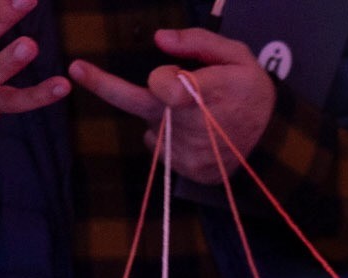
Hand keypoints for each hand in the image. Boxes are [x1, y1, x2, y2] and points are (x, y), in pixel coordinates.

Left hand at [71, 29, 276, 182]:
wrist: (271, 144)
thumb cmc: (252, 93)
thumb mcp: (238, 56)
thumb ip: (198, 42)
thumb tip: (158, 38)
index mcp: (206, 95)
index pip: (166, 88)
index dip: (162, 81)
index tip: (155, 77)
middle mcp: (192, 127)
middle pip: (140, 104)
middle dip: (107, 85)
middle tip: (76, 69)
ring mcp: (188, 153)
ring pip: (151, 125)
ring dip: (160, 114)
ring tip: (193, 112)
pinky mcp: (185, 170)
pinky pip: (160, 146)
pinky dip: (169, 136)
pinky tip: (193, 133)